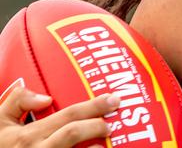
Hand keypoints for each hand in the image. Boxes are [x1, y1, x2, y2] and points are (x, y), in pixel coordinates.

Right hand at [0, 86, 118, 146]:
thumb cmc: (1, 145)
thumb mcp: (0, 122)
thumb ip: (18, 101)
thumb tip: (46, 98)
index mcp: (29, 135)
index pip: (68, 115)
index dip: (93, 106)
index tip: (112, 100)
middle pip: (73, 134)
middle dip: (97, 125)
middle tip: (112, 122)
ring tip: (106, 144)